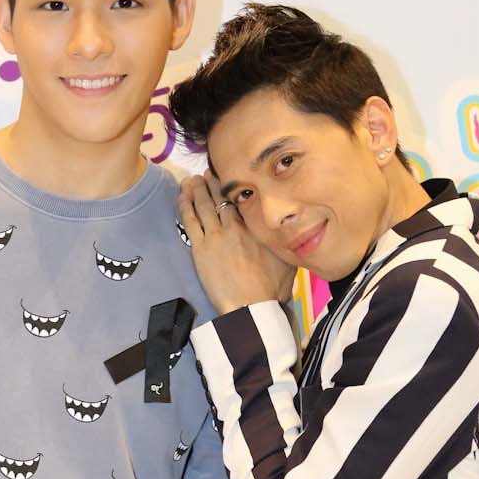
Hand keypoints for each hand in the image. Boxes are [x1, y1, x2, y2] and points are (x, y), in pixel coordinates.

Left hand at [178, 168, 295, 315]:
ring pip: (203, 205)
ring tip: (191, 180)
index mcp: (255, 226)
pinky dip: (185, 206)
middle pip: (221, 198)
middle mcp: (234, 226)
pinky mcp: (200, 249)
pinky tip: (182, 195)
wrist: (251, 306)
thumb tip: (296, 230)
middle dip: (212, 183)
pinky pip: (190, 221)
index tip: (230, 176)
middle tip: (206, 172)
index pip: (241, 199)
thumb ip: (286, 242)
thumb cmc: (271, 288)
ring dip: (196, 190)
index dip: (233, 186)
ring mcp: (215, 236)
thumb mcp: (288, 260)